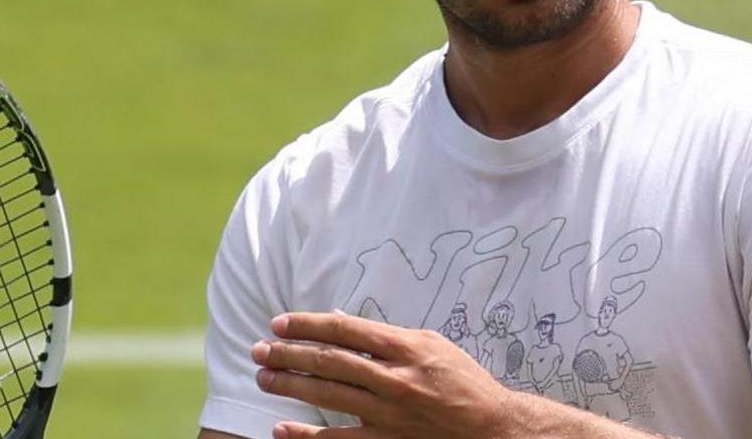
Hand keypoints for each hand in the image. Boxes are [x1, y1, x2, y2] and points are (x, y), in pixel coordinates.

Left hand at [251, 311, 518, 438]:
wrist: (492, 427)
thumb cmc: (464, 381)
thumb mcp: (433, 344)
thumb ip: (390, 336)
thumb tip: (346, 324)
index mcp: (406, 348)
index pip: (346, 330)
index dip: (309, 324)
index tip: (280, 322)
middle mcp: (394, 378)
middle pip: (330, 361)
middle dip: (289, 353)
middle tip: (259, 349)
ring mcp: (389, 413)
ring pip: (328, 396)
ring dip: (290, 385)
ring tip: (262, 377)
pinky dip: (306, 436)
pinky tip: (281, 428)